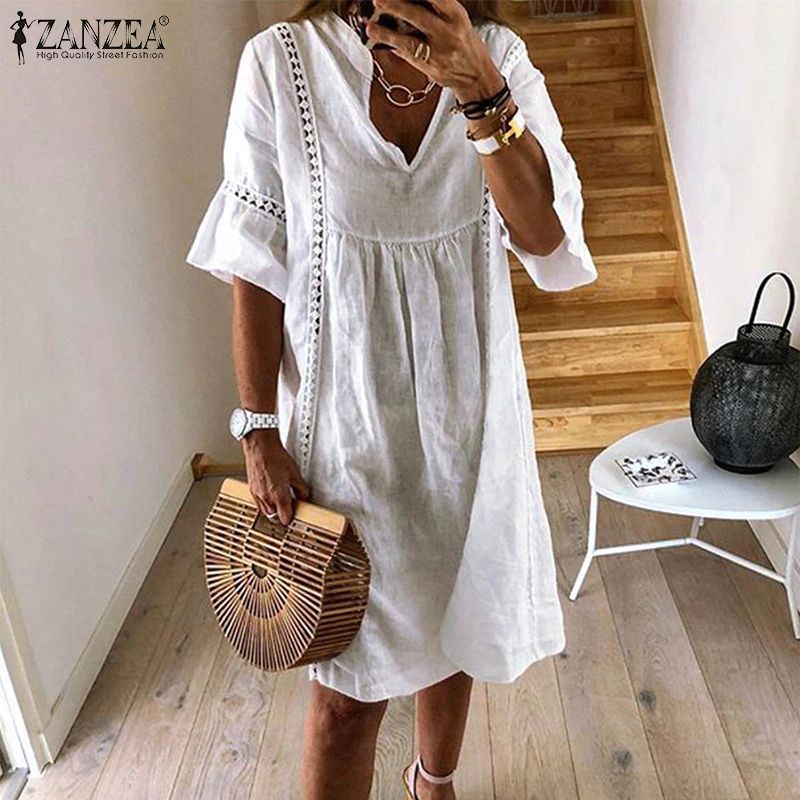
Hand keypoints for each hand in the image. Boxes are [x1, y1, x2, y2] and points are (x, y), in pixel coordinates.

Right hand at [242, 429, 310, 525]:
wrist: (260, 447)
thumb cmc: (275, 457)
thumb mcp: (295, 474)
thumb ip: (301, 489)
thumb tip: (304, 496)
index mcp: (278, 496)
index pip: (284, 519)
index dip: (291, 519)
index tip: (295, 515)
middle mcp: (266, 498)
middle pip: (274, 516)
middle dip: (282, 513)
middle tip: (289, 506)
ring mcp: (257, 495)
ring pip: (265, 511)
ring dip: (273, 508)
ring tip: (279, 499)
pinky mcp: (251, 490)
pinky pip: (258, 503)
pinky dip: (265, 502)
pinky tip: (270, 493)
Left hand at [365, 0, 504, 102]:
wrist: (476, 75)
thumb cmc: (464, 43)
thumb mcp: (456, 20)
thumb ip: (436, 9)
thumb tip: (406, 2)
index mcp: (456, 14)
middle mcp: (448, 32)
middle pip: (418, 16)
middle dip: (396, 6)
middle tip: (378, 0)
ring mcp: (439, 52)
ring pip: (409, 41)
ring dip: (387, 34)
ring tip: (371, 27)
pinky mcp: (431, 68)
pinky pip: (409, 57)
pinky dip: (394, 48)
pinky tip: (380, 42)